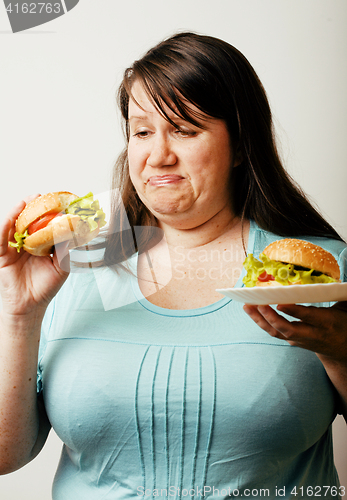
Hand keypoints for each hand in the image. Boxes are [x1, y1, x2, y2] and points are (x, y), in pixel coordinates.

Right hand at [0, 196, 69, 316]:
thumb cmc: (46, 288)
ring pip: (14, 226)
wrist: (31, 306)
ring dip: (19, 212)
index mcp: (40, 246)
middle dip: (33, 208)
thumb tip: (71, 231)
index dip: (48, 214)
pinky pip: (2, 239)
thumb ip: (64, 250)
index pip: (43, 226)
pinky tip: (12, 217)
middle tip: (41, 196)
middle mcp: (26, 245)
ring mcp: (13, 249)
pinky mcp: (2, 256)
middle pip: (27, 222)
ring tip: (27, 200)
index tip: (57, 202)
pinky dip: (6, 226)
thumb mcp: (61, 267)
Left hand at [243, 301, 346, 362]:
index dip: (293, 311)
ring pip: (277, 333)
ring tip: (247, 306)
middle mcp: (311, 334)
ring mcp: (300, 340)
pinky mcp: (291, 341)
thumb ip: (335, 295)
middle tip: (258, 304)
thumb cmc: (343, 323)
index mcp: (326, 323)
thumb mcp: (343, 309)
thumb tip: (332, 281)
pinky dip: (261, 322)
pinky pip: (274, 332)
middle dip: (271, 318)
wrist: (342, 350)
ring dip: (260, 320)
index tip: (280, 303)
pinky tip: (251, 311)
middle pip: (288, 329)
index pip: (308, 317)